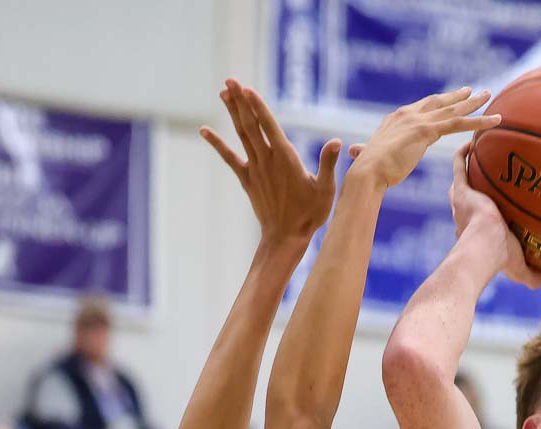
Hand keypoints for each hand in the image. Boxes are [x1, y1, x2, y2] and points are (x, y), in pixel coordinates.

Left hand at [201, 79, 340, 244]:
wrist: (286, 237)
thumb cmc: (310, 214)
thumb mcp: (326, 189)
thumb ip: (328, 163)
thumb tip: (336, 141)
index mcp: (286, 158)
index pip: (269, 126)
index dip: (257, 106)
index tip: (246, 89)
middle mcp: (267, 160)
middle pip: (250, 124)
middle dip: (240, 101)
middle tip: (230, 80)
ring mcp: (255, 169)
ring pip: (241, 135)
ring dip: (232, 112)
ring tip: (223, 92)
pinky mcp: (247, 179)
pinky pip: (229, 158)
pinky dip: (217, 144)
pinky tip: (204, 130)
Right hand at [352, 86, 499, 190]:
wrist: (367, 172)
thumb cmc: (368, 170)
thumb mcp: (371, 155)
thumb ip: (366, 151)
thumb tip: (354, 152)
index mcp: (397, 118)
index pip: (423, 107)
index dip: (439, 102)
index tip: (452, 98)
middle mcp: (408, 114)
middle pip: (440, 102)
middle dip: (458, 96)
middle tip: (475, 91)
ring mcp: (418, 120)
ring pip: (453, 109)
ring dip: (474, 103)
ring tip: (490, 96)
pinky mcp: (427, 130)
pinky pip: (459, 124)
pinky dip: (479, 121)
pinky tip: (495, 120)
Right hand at [448, 147, 540, 287]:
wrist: (485, 246)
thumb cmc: (501, 259)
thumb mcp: (520, 271)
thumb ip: (533, 276)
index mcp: (475, 231)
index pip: (478, 218)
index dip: (486, 213)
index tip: (501, 204)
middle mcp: (465, 214)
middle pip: (467, 195)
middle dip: (474, 185)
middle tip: (486, 172)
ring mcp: (462, 200)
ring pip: (461, 177)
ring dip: (466, 164)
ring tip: (478, 149)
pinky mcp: (461, 189)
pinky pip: (459, 164)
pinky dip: (463, 153)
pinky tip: (474, 140)